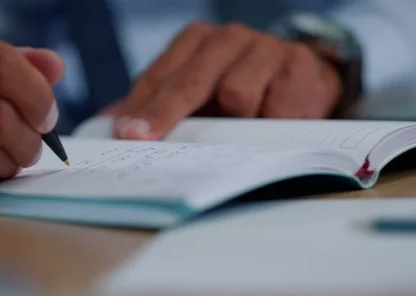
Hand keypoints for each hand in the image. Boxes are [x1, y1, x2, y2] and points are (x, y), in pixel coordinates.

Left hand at [103, 22, 341, 139]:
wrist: (303, 81)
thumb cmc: (241, 89)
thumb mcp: (198, 94)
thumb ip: (157, 105)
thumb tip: (111, 127)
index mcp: (197, 41)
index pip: (160, 76)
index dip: (142, 107)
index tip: (125, 133)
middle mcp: (228, 38)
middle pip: (190, 82)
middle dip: (165, 114)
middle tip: (143, 138)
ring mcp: (264, 47)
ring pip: (236, 94)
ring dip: (235, 123)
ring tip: (243, 131)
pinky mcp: (297, 65)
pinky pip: (274, 109)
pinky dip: (268, 126)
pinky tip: (271, 126)